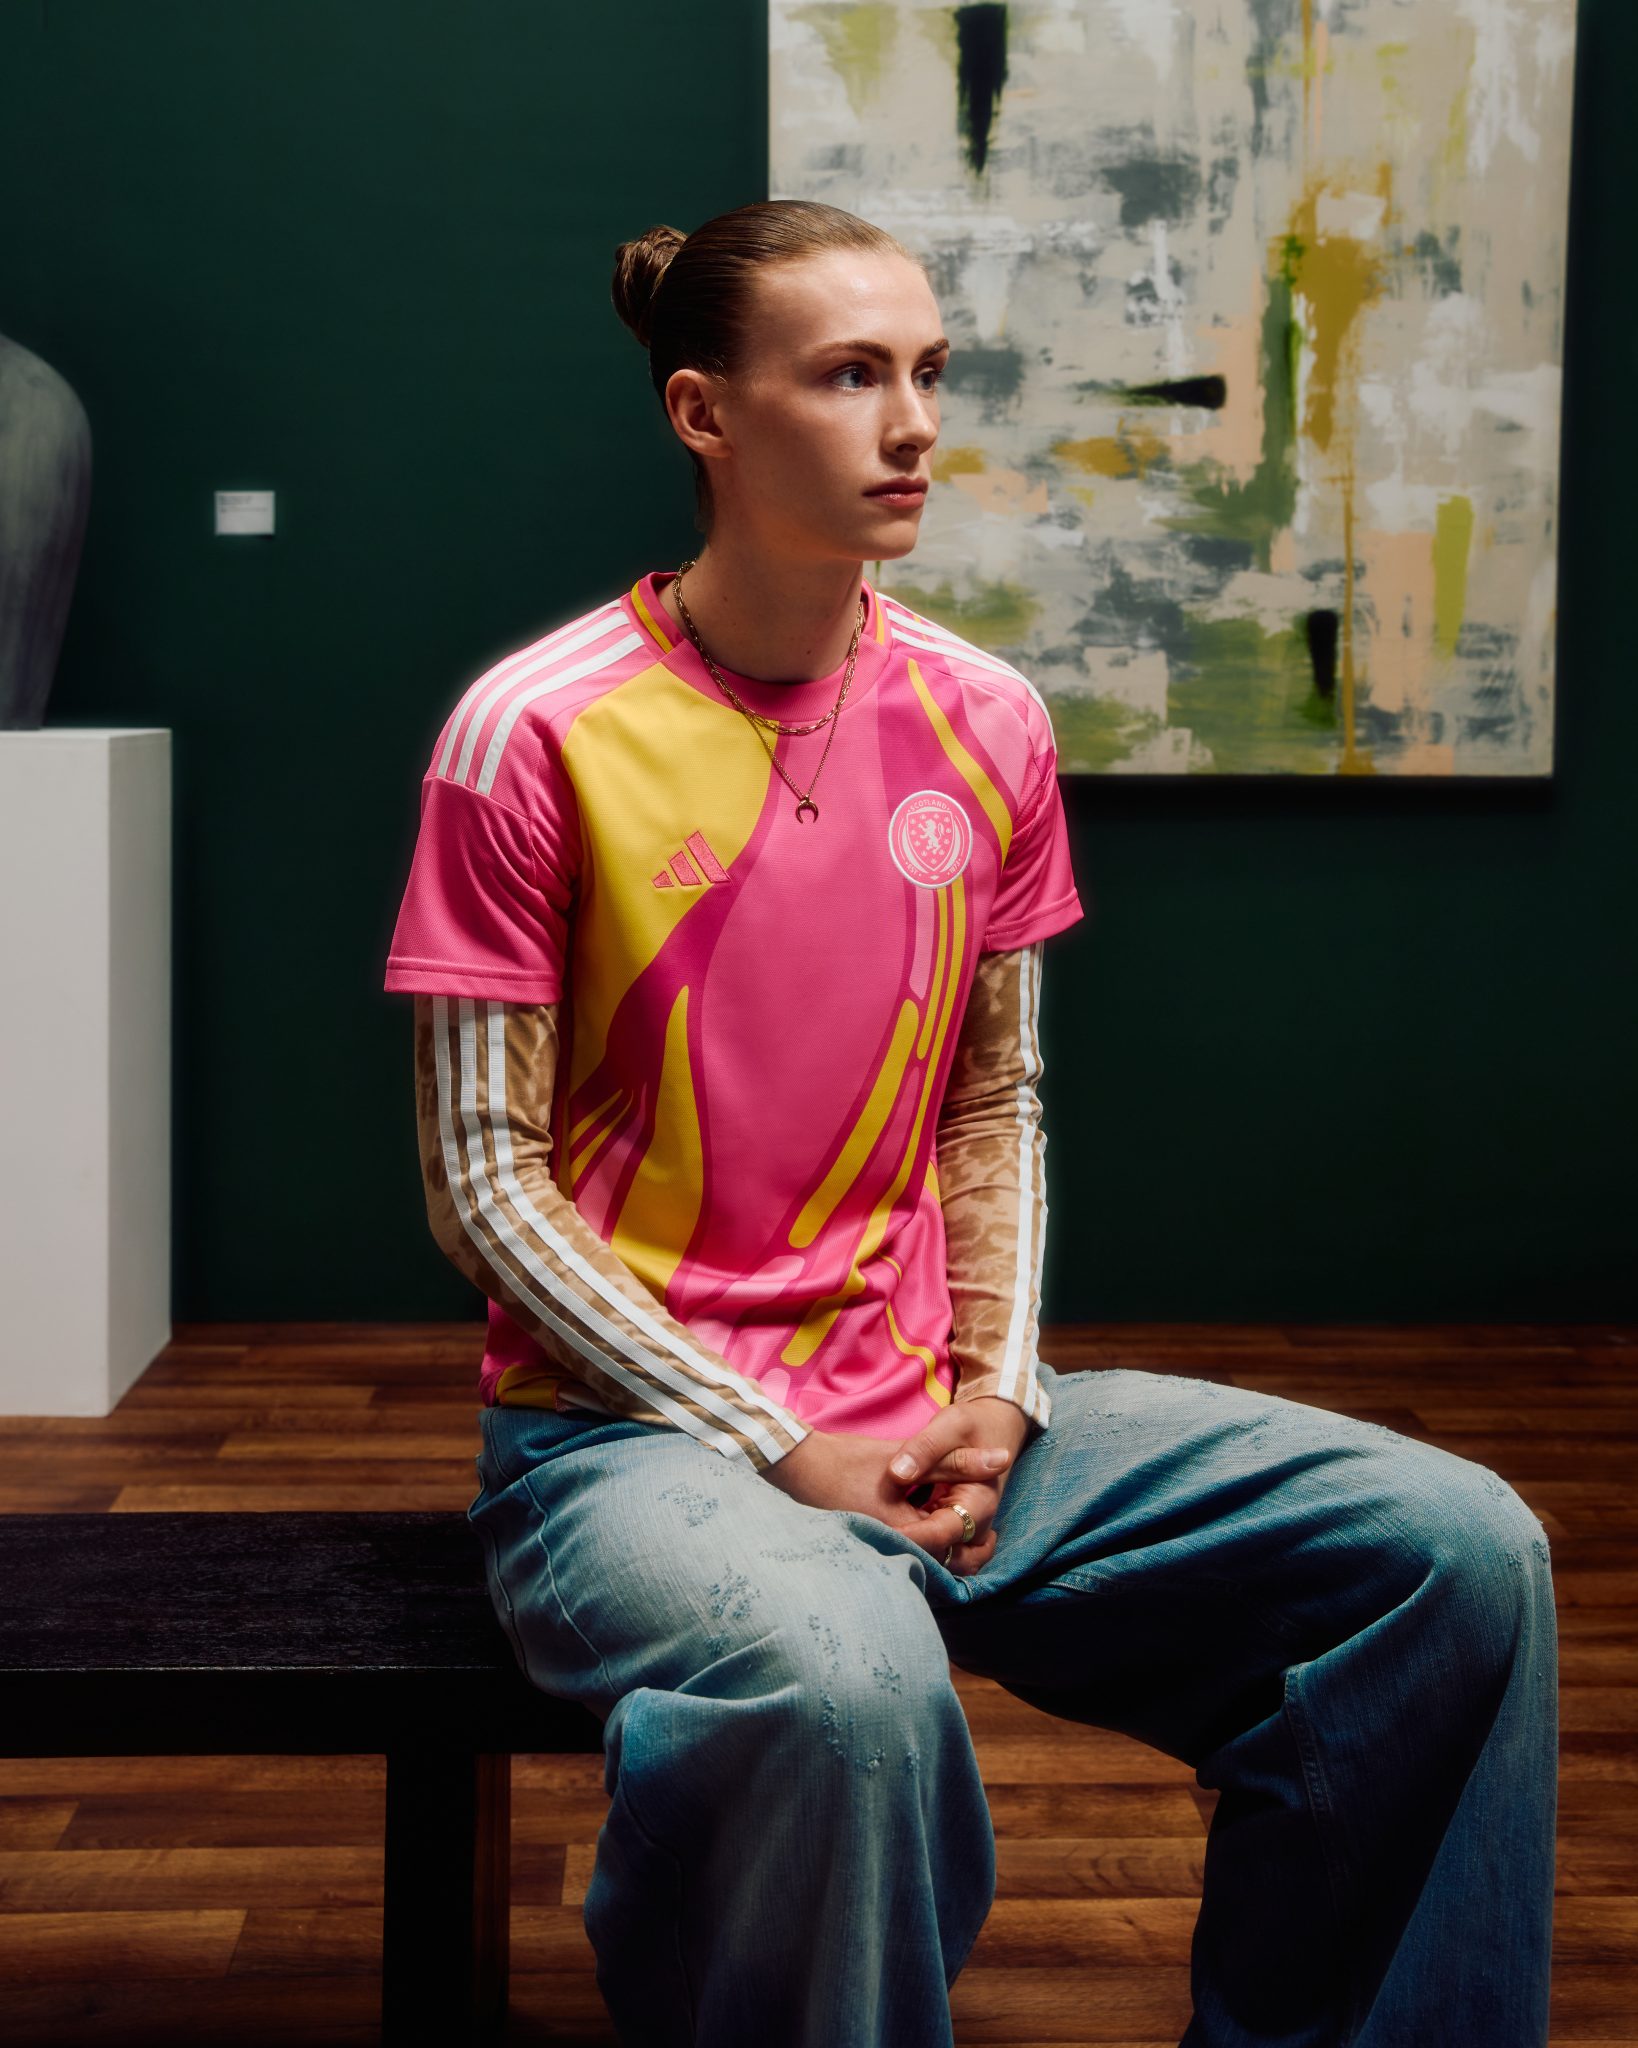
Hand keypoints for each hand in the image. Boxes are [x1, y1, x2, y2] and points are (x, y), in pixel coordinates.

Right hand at [763, 1398, 1027, 1576]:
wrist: (794, 1469)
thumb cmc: (848, 1461)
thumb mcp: (907, 1457)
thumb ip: (957, 1462)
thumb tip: (1003, 1458)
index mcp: (903, 1534)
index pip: (956, 1544)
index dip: (977, 1532)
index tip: (988, 1523)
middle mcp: (889, 1554)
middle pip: (944, 1565)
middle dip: (965, 1551)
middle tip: (981, 1534)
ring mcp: (876, 1559)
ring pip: (926, 1566)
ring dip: (944, 1552)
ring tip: (955, 1529)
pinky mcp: (867, 1557)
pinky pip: (905, 1562)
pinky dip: (922, 1551)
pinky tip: (924, 1532)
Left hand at [890, 1396, 1029, 1575]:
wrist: (993, 1428)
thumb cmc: (972, 1426)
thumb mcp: (950, 1425)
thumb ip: (925, 1448)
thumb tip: (897, 1473)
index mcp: (979, 1503)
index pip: (943, 1533)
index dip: (911, 1537)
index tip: (880, 1531)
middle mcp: (977, 1525)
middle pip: (947, 1560)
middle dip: (913, 1555)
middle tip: (876, 1541)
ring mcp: (966, 1531)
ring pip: (944, 1563)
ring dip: (916, 1556)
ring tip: (881, 1540)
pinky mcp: (952, 1529)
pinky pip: (938, 1551)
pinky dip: (917, 1548)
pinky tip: (888, 1531)